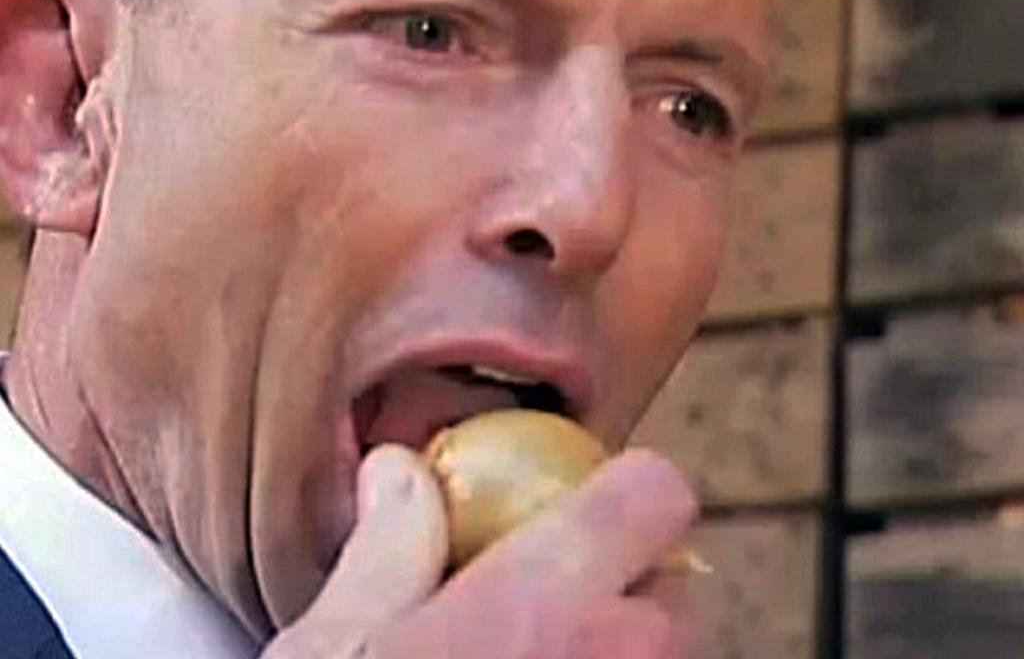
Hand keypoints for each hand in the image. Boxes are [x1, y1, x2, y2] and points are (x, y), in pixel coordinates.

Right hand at [262, 444, 696, 658]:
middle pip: (674, 589)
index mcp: (544, 605)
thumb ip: (388, 546)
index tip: (583, 503)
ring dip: (621, 657)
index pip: (656, 494)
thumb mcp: (335, 650)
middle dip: (620, 588)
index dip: (624, 488)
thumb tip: (399, 472)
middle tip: (545, 610)